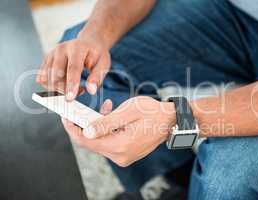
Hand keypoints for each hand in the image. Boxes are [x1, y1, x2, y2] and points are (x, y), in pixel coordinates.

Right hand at [36, 35, 110, 100]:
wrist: (88, 42)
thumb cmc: (96, 55)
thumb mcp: (103, 64)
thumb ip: (97, 77)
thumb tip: (91, 90)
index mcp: (77, 48)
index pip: (72, 68)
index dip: (70, 84)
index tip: (70, 98)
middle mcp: (61, 49)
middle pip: (56, 73)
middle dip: (63, 88)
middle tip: (78, 93)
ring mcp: (52, 54)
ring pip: (47, 77)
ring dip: (59, 88)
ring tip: (74, 86)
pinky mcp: (46, 60)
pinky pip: (44, 78)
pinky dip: (53, 86)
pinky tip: (65, 83)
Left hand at [61, 96, 175, 166]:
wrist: (171, 121)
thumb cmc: (153, 112)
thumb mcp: (129, 111)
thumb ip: (107, 122)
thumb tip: (87, 132)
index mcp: (121, 145)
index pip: (87, 141)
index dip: (72, 129)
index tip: (65, 116)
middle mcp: (121, 155)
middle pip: (91, 143)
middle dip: (83, 126)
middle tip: (79, 110)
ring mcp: (124, 156)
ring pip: (99, 142)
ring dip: (96, 126)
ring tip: (105, 108)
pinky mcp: (126, 153)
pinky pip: (109, 143)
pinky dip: (105, 130)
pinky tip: (111, 118)